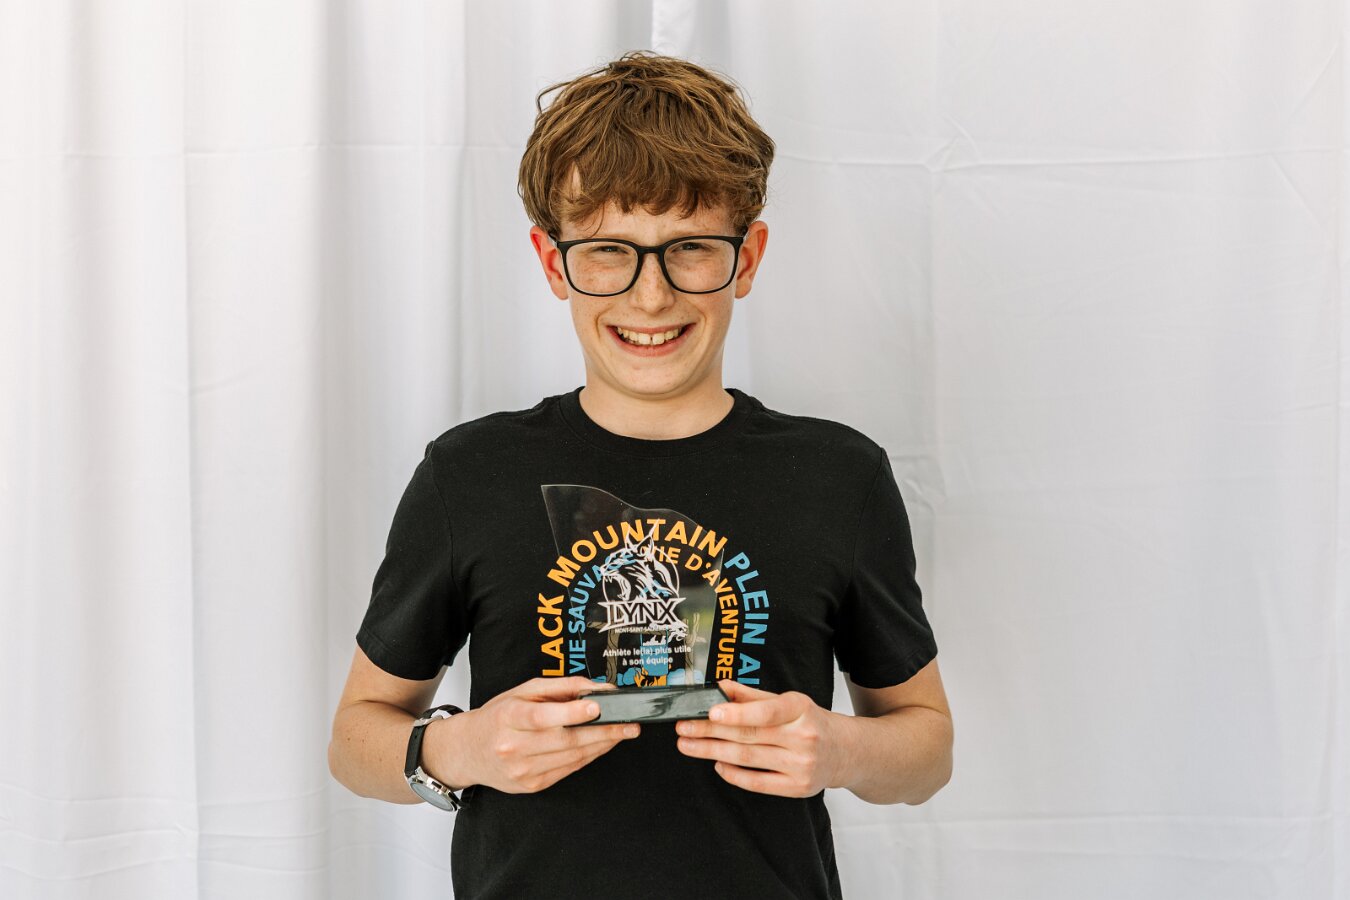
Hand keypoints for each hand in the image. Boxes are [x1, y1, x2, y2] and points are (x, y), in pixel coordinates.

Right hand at [425, 676, 639, 793]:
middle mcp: (513, 746)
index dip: (572, 712)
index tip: (598, 707)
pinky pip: (568, 770)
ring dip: (602, 745)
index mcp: (508, 717)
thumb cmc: (498, 717)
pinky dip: (588, 757)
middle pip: (565, 740)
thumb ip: (560, 687)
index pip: (543, 716)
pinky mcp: (531, 785)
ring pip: (571, 758)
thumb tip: (596, 688)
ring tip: (623, 733)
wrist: (468, 751)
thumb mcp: (522, 691)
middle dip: (603, 732)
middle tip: (629, 724)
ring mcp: (522, 770)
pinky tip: (602, 746)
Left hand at [674, 679, 845, 797]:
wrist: (847, 752)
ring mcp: (801, 765)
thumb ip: (752, 697)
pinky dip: (733, 773)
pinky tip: (716, 764)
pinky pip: (757, 783)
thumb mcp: (788, 701)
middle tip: (684, 727)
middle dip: (710, 731)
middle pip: (749, 735)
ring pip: (748, 758)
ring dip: (712, 751)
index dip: (737, 712)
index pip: (766, 711)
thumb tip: (720, 688)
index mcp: (801, 708)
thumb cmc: (812, 722)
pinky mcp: (797, 788)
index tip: (710, 711)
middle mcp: (804, 737)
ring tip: (688, 745)